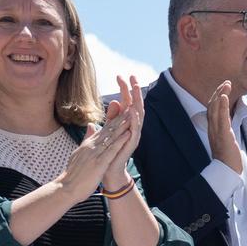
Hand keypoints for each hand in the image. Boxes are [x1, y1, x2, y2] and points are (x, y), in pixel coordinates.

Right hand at [60, 103, 131, 198]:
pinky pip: (112, 150)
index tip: (123, 111)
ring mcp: (95, 154)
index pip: (103, 130)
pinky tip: (128, 134)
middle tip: (131, 107)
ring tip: (132, 115)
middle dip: (120, 118)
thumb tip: (90, 125)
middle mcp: (92, 146)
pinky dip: (120, 141)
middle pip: (108, 130)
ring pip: (111, 137)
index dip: (114, 120)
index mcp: (88, 145)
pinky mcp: (99, 163)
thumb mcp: (79, 153)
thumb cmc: (74, 174)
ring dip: (122, 126)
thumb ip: (86, 139)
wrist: (66, 188)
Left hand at [99, 75, 146, 191]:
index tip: (121, 75)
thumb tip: (114, 103)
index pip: (127, 101)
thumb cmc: (108, 151)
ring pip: (138, 115)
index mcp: (125, 122)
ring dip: (137, 102)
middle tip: (132, 76)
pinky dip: (135, 121)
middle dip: (134, 90)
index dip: (125, 89)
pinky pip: (135, 131)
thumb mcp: (109, 130)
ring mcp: (133, 135)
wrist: (108, 170)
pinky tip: (133, 112)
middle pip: (135, 104)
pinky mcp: (132, 144)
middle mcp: (132, 127)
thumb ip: (112, 117)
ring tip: (136, 89)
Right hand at [206, 80, 242, 173]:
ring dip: (220, 95)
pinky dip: (222, 106)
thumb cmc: (228, 158)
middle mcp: (212, 129)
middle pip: (212, 106)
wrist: (227, 172)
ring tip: (226, 85)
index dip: (217, 97)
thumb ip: (224, 130)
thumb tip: (227, 123)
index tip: (224, 88)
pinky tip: (224, 96)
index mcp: (213, 129)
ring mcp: (216, 132)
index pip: (212, 109)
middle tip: (226, 82)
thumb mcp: (225, 140)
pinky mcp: (223, 135)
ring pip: (215, 109)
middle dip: (218, 92)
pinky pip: (221, 118)